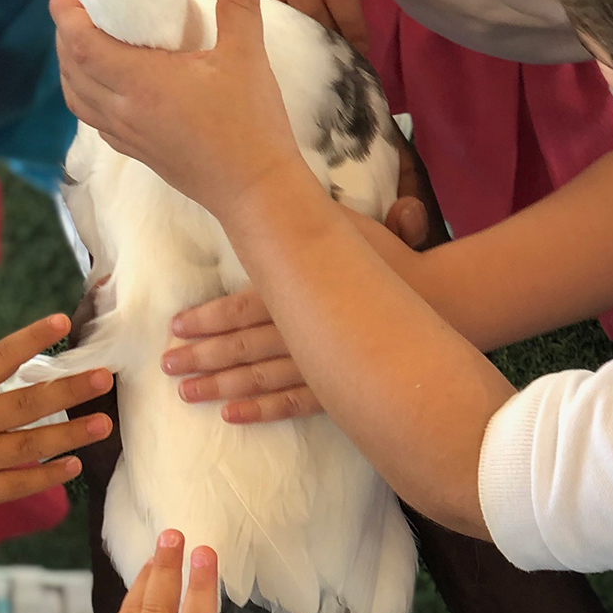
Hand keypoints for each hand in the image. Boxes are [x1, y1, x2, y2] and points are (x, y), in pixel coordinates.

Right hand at [0, 303, 113, 511]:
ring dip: (69, 435)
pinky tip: (75, 465)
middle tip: (104, 378)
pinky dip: (46, 477)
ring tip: (103, 424)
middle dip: (67, 392)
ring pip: (28, 446)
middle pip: (24, 405)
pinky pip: (17, 484)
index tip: (63, 322)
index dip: (30, 340)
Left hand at [51, 0, 306, 216]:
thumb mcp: (247, 57)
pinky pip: (95, 119)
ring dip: (70, 67)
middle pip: (71, 70)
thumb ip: (239, 2)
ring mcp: (127, 136)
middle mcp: (124, 112)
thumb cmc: (250, 125)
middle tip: (71, 5)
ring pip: (77, 99)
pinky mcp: (137, 152)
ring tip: (79, 39)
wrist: (254, 190)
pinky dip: (85, 94)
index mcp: (141, 83)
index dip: (64, 14)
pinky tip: (102, 81)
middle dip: (63, 35)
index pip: (82, 44)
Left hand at [159, 135, 436, 423]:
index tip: (175, 326)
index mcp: (300, 290)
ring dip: (218, 385)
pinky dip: (260, 411)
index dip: (206, 318)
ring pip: (258, 378)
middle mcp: (301, 330)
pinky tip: (231, 414)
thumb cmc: (394, 261)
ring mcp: (318, 364)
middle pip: (241, 345)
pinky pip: (292, 404)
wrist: (445, 305)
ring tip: (186, 392)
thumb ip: (308, 221)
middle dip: (200, 355)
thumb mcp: (350, 228)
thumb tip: (275, 197)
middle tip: (167, 363)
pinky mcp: (335, 389)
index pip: (242, 306)